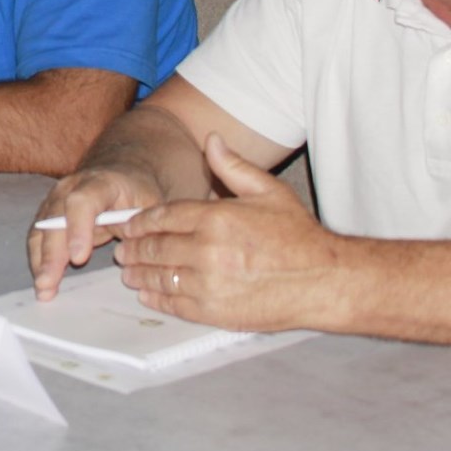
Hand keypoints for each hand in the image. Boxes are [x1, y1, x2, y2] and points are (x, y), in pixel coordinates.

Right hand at [28, 162, 165, 298]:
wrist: (120, 172)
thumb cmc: (137, 192)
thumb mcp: (149, 205)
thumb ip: (141, 227)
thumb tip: (134, 252)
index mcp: (100, 183)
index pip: (82, 203)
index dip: (77, 229)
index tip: (78, 258)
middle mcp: (70, 188)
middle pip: (54, 220)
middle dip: (51, 254)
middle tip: (49, 282)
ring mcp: (55, 199)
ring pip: (42, 230)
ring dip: (40, 260)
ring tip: (43, 288)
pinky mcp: (48, 214)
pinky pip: (39, 238)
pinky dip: (39, 260)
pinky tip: (43, 282)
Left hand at [111, 134, 339, 331]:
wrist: (327, 282)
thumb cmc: (298, 237)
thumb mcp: (268, 191)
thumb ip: (233, 166)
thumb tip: (210, 138)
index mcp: (216, 218)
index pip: (162, 217)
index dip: (139, 221)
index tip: (129, 225)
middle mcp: (208, 250)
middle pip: (155, 247)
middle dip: (134, 248)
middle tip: (123, 250)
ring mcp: (210, 283)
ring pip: (160, 276)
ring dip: (139, 274)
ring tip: (130, 271)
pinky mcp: (216, 312)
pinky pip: (175, 303)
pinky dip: (157, 298)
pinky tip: (149, 294)